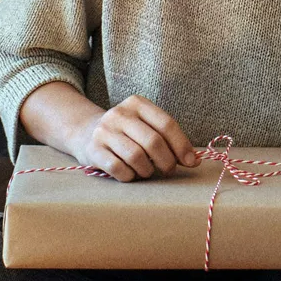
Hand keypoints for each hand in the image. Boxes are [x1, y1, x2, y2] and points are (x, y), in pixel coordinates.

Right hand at [66, 95, 200, 181]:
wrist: (86, 132)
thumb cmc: (126, 133)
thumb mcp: (146, 125)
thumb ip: (169, 138)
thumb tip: (193, 160)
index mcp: (137, 103)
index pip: (167, 124)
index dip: (182, 146)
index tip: (191, 162)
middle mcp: (119, 114)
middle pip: (153, 142)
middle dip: (167, 161)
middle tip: (168, 170)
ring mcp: (104, 131)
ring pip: (136, 156)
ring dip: (147, 170)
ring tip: (147, 170)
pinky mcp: (93, 149)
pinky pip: (119, 169)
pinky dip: (130, 176)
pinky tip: (131, 173)